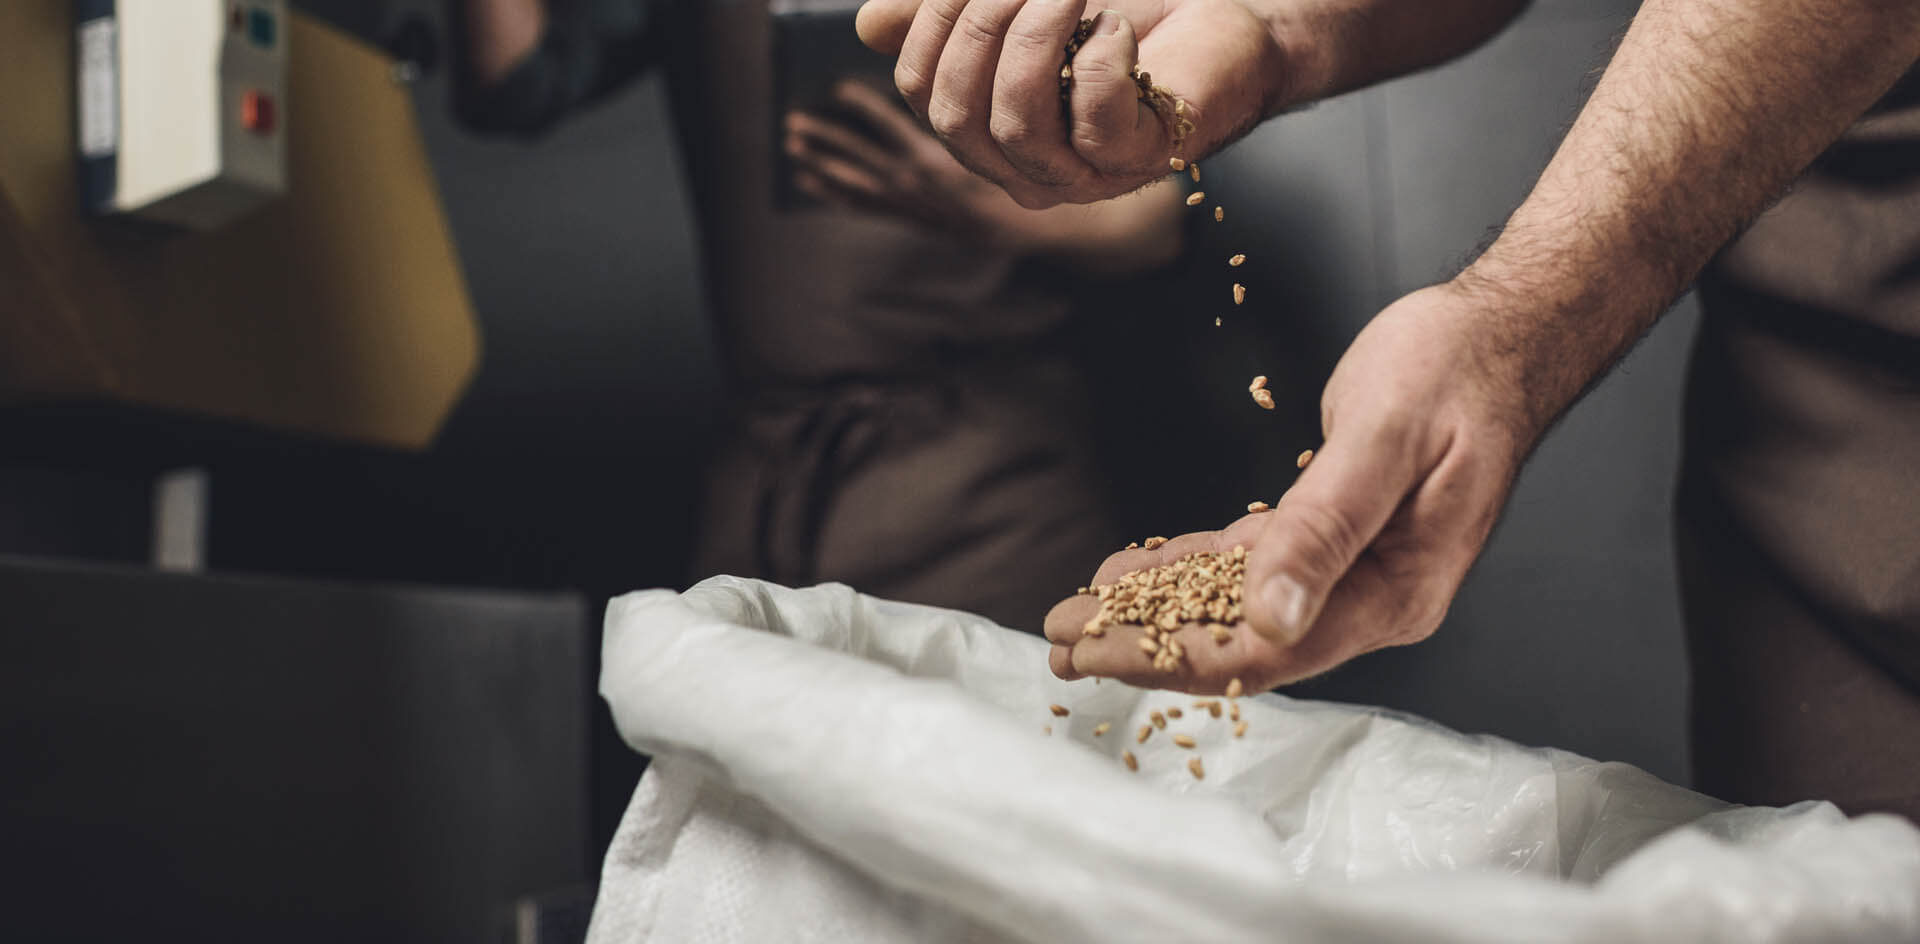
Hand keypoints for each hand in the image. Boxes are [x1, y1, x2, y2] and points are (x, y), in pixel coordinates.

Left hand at [786, 80, 1030, 244]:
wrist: (1007, 226)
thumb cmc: (998, 176)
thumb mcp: (978, 140)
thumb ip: (945, 119)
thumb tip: (918, 88)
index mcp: (931, 159)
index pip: (888, 125)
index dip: (862, 106)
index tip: (839, 89)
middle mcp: (911, 182)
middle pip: (857, 155)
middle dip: (824, 138)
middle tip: (793, 121)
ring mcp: (903, 202)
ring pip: (851, 181)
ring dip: (819, 163)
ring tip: (793, 147)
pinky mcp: (902, 217)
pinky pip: (860, 206)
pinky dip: (832, 193)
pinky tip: (809, 182)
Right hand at [855, 0, 1288, 207]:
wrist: (1226, 25)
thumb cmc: (1126, 13)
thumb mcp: (1025, 5)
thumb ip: (952, 13)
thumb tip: (868, 25)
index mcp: (990, 134)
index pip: (922, 90)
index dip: (932, 22)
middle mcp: (1028, 168)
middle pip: (955, 113)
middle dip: (978, 25)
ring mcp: (1085, 173)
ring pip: (1015, 121)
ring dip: (1035, 35)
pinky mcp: (1142, 159)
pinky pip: (1094, 120)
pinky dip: (1101, 60)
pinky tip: (1120, 30)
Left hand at [1044, 281, 1540, 691]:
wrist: (1501, 332)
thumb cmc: (1456, 370)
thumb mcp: (1384, 438)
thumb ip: (1327, 528)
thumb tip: (1273, 615)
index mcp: (1398, 592)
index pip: (1267, 650)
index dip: (1172, 656)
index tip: (1098, 651)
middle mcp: (1377, 599)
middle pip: (1245, 644)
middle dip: (1147, 647)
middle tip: (1061, 644)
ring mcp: (1358, 574)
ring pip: (1240, 609)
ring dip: (1158, 612)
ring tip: (1078, 615)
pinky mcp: (1339, 540)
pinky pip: (1252, 568)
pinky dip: (1190, 570)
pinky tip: (1134, 571)